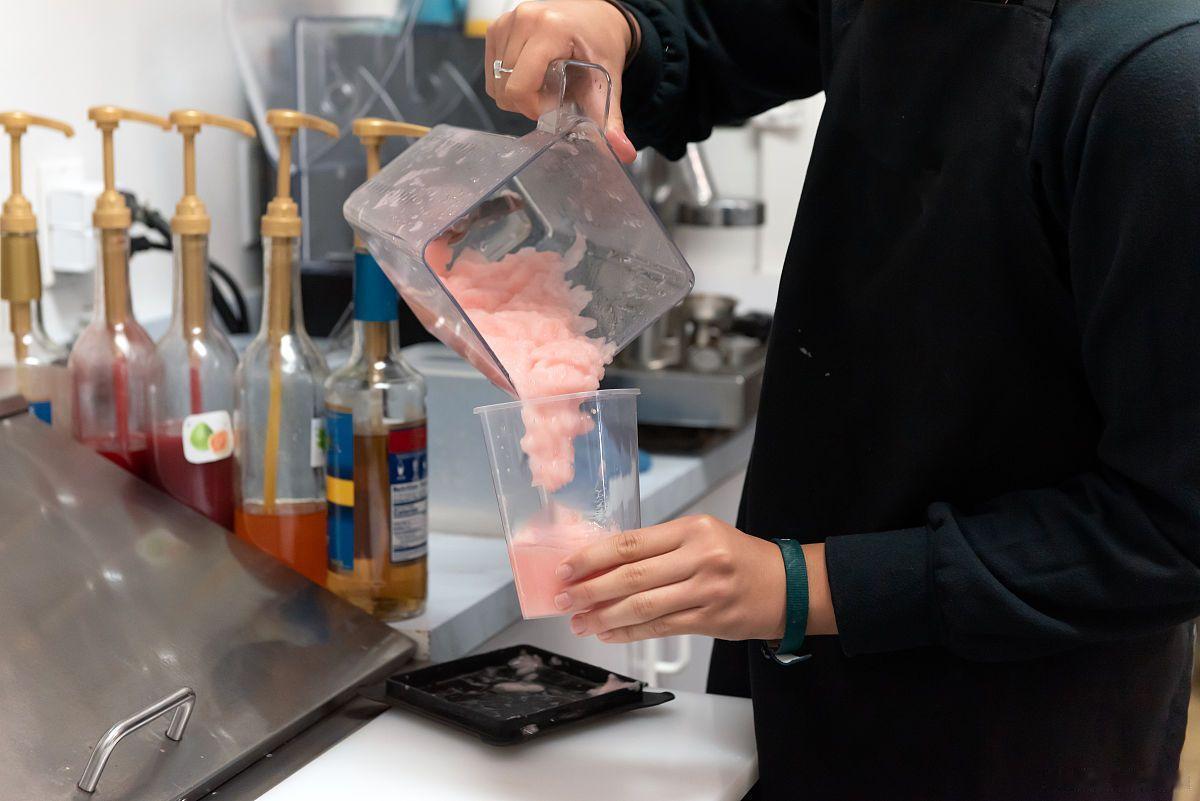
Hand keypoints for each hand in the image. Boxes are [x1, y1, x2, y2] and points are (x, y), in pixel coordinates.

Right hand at [485, 0, 637, 162]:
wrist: (597, 16)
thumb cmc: (601, 42)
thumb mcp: (608, 79)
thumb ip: (611, 117)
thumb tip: (622, 151)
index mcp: (550, 29)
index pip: (520, 87)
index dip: (534, 108)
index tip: (556, 105)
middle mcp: (524, 20)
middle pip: (506, 89)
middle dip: (528, 103)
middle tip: (552, 96)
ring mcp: (507, 21)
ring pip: (496, 83)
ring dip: (518, 94)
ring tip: (542, 83)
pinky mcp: (497, 27)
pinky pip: (492, 71)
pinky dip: (508, 82)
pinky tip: (530, 74)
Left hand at [554, 515, 834, 642]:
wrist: (789, 586)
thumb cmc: (741, 559)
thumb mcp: (703, 536)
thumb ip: (660, 547)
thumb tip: (605, 563)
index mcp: (693, 529)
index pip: (631, 543)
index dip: (592, 557)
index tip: (566, 568)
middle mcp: (699, 557)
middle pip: (631, 576)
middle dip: (589, 589)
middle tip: (564, 598)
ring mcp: (706, 591)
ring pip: (642, 606)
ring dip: (604, 616)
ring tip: (579, 621)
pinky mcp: (711, 620)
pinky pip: (660, 627)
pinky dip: (629, 632)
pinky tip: (609, 632)